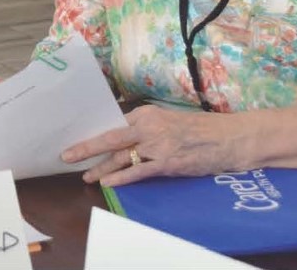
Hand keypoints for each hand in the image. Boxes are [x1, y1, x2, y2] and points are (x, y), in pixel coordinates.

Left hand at [60, 105, 248, 186]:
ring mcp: (157, 145)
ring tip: (85, 176)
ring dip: (100, 167)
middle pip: (110, 138)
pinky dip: (121, 177)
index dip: (94, 133)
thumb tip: (121, 135)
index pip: (113, 123)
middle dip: (85, 147)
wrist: (230, 138)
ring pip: (121, 157)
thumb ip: (145, 127)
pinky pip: (139, 170)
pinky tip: (107, 183)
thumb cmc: (199, 129)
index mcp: (146, 113)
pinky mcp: (167, 162)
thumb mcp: (168, 120)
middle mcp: (148, 126)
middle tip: (66, 155)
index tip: (78, 140)